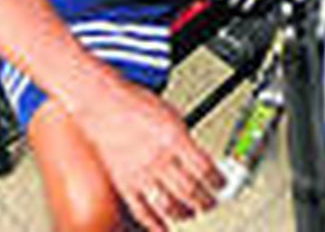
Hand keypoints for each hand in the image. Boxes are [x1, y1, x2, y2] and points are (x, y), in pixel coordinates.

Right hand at [73, 79, 221, 230]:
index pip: (205, 169)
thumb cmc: (135, 104)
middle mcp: (159, 159)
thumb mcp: (172, 115)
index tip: (221, 185)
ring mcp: (141, 175)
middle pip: (190, 191)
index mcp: (174, 139)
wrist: (103, 105)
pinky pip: (142, 212)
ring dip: (185, 213)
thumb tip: (201, 159)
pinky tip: (165, 228)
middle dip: (206, 200)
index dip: (217, 181)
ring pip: (169, 206)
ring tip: (193, 212)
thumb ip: (186, 140)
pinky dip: (156, 225)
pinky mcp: (124, 185)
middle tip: (212, 202)